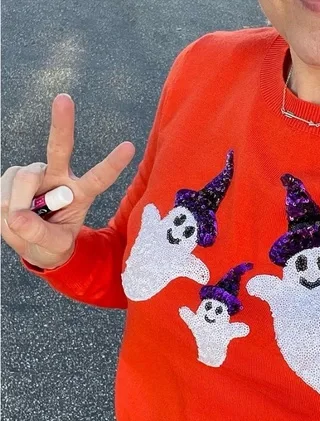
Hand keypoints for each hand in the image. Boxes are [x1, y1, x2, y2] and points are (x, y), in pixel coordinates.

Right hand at [1, 93, 134, 268]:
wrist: (32, 242)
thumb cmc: (51, 242)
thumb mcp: (53, 246)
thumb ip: (39, 234)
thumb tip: (18, 217)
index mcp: (81, 193)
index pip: (99, 178)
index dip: (112, 163)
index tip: (130, 147)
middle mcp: (60, 177)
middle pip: (60, 148)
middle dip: (62, 124)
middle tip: (64, 99)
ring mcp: (37, 175)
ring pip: (24, 177)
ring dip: (17, 202)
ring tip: (20, 221)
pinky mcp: (15, 176)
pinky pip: (5, 186)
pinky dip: (4, 203)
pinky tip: (10, 211)